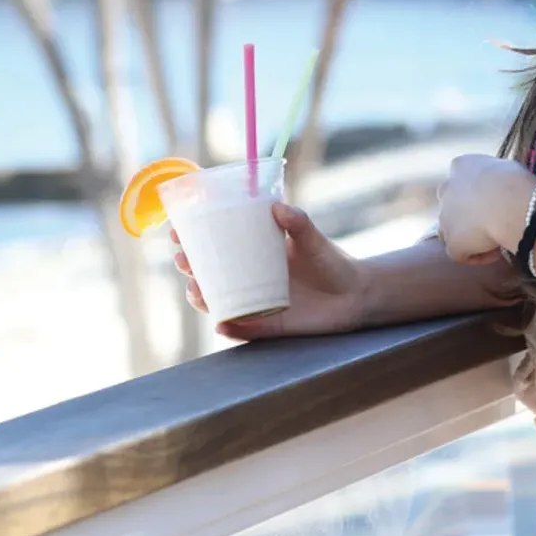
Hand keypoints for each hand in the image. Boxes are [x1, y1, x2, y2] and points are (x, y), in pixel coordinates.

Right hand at [172, 203, 365, 339]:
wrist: (357, 296)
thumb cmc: (333, 263)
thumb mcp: (313, 239)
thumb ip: (298, 222)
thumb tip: (276, 207)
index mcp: (257, 253)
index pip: (219, 245)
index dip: (195, 239)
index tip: (178, 231)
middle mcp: (251, 278)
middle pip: (211, 274)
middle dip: (191, 268)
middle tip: (183, 260)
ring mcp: (257, 302)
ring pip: (220, 302)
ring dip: (202, 298)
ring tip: (195, 289)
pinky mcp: (269, 325)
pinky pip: (243, 329)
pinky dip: (230, 327)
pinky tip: (221, 322)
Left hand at [437, 152, 535, 264]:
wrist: (512, 204)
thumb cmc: (516, 181)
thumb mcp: (505, 166)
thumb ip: (493, 175)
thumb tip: (499, 186)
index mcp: (461, 166)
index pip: (461, 180)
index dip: (476, 193)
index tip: (494, 201)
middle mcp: (446, 189)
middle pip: (452, 205)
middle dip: (467, 214)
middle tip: (490, 220)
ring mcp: (445, 218)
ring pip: (452, 230)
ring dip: (469, 235)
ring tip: (494, 238)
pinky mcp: (452, 243)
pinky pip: (462, 254)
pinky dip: (478, 255)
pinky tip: (496, 252)